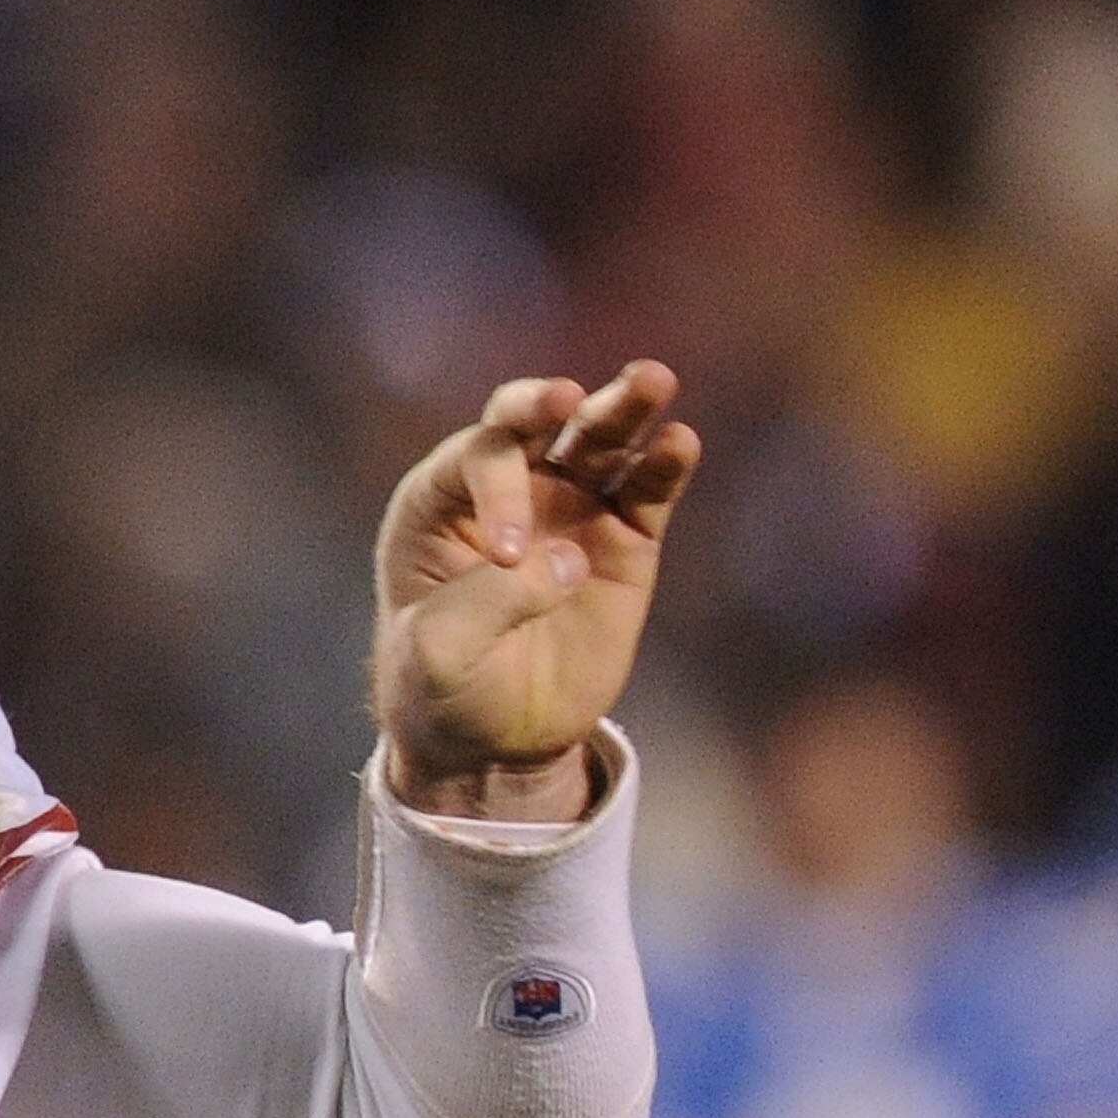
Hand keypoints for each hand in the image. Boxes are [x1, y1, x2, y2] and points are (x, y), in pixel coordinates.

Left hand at [372, 362, 699, 818]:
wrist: (491, 737)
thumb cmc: (441, 685)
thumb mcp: (441, 654)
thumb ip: (489, 601)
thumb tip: (570, 560)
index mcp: (437, 503)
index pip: (474, 459)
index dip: (498, 491)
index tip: (511, 556)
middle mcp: (505, 489)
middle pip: (528, 421)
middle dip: (544, 403)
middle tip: (565, 400)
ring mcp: (568, 506)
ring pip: (598, 439)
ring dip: (623, 407)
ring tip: (653, 379)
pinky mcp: (623, 538)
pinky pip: (647, 489)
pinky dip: (664, 464)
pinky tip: (679, 442)